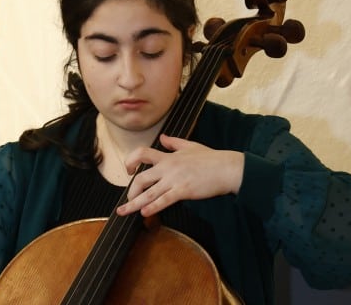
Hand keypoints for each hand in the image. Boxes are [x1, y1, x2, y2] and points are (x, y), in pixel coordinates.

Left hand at [116, 134, 243, 217]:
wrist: (227, 168)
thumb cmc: (211, 158)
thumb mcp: (190, 145)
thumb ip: (174, 142)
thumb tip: (162, 137)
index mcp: (168, 156)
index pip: (142, 153)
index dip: (131, 160)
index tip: (128, 170)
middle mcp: (168, 168)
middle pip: (141, 178)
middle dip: (131, 191)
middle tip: (127, 200)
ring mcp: (174, 180)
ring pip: (149, 193)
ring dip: (134, 204)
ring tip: (124, 211)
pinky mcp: (183, 191)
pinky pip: (164, 200)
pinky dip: (152, 207)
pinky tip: (144, 213)